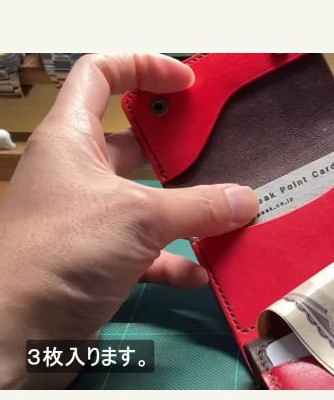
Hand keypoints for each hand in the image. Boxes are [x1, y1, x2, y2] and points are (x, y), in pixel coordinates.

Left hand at [0, 54, 257, 387]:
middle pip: (130, 142)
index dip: (143, 67)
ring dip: (184, 209)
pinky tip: (200, 271)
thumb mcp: (138, 217)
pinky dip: (174, 260)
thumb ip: (198, 206)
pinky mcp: (98, 263)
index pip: (100, 75)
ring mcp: (88, 221)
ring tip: (225, 209)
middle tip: (217, 146)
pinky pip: (145, 253)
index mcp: (70, 139)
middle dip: (175, 146)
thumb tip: (245, 200)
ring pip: (144, 202)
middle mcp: (77, 174)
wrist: (16, 332)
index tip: (185, 82)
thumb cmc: (57, 254)